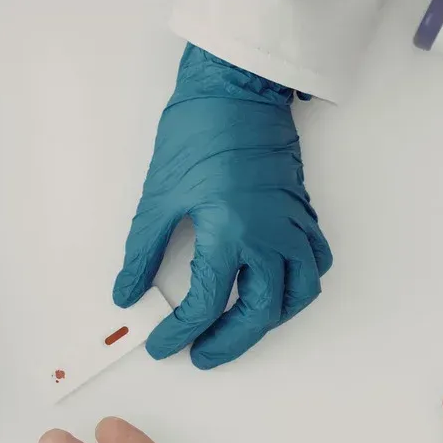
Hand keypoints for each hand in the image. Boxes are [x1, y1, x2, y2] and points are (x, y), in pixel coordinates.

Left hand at [116, 44, 331, 369]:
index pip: (206, 303)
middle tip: (201, 354)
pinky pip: (314, 263)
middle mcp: (268, 234)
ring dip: (269, 321)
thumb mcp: (159, 196)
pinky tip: (277, 290)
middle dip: (229, 342)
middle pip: (259, 312)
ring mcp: (290, 224)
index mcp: (229, 229)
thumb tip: (127, 292)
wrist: (237, 89)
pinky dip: (299, 286)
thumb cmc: (199, 130)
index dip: (181, 332)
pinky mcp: (301, 212)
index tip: (164, 343)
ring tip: (240, 330)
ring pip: (296, 294)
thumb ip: (143, 253)